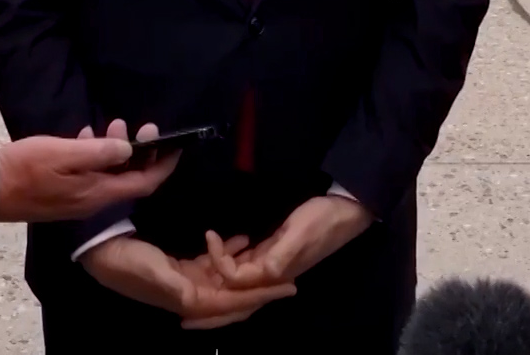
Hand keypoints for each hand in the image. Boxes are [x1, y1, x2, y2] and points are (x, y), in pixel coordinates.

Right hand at [0, 119, 177, 223]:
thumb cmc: (26, 169)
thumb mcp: (64, 153)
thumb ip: (99, 152)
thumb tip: (129, 150)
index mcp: (99, 193)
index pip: (144, 183)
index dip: (164, 166)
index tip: (177, 146)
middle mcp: (93, 201)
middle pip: (129, 180)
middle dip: (142, 153)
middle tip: (144, 127)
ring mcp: (78, 200)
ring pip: (110, 176)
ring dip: (118, 151)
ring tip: (115, 123)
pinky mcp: (64, 194)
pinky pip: (91, 175)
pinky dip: (96, 156)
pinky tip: (87, 136)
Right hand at [82, 233, 297, 327]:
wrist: (101, 247)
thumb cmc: (128, 261)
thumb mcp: (154, 273)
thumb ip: (179, 289)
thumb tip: (201, 303)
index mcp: (188, 300)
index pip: (233, 302)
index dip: (261, 295)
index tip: (289, 287)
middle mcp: (192, 295)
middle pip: (235, 296)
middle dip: (261, 288)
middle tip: (289, 278)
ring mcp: (187, 282)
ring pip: (227, 279)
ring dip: (247, 269)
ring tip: (270, 254)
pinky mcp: (181, 268)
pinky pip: (213, 265)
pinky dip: (229, 254)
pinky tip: (243, 240)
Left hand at [201, 194, 373, 318]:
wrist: (346, 209)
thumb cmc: (322, 221)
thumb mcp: (300, 235)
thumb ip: (280, 256)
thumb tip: (262, 274)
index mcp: (276, 275)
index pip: (238, 283)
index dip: (219, 266)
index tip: (210, 237)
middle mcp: (272, 277)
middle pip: (237, 300)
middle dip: (212, 313)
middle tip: (183, 320)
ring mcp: (273, 266)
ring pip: (239, 285)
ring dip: (218, 286)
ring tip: (194, 289)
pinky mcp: (274, 253)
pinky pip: (247, 267)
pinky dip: (231, 264)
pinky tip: (220, 255)